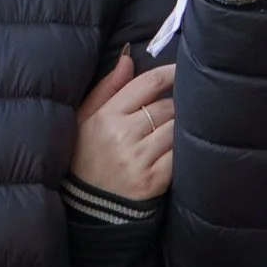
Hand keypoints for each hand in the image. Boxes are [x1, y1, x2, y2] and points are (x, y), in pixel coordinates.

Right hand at [73, 48, 174, 199]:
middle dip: (174, 106)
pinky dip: (181, 151)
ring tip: (172, 133)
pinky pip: (179, 155)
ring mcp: (139, 159)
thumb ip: (107, 88)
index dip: (170, 73)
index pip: (147, 84)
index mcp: (106, 117)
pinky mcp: (153, 180)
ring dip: (179, 128)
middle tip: (173, 112)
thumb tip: (127, 59)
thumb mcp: (84, 120)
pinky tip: (174, 152)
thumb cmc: (85, 158)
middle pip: (167, 106)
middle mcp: (123, 136)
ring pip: (176, 129)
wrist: (88, 208)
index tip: (181, 71)